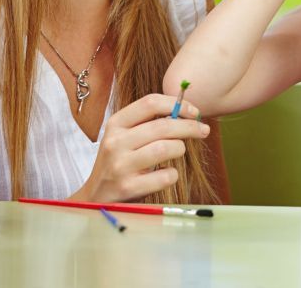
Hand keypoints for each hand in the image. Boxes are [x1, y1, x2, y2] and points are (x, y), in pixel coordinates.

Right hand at [75, 93, 209, 201]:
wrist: (96, 197)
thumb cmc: (120, 162)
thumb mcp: (125, 137)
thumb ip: (148, 123)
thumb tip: (185, 111)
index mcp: (116, 124)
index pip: (150, 102)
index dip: (177, 104)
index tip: (195, 111)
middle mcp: (115, 142)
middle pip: (163, 125)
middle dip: (190, 126)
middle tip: (203, 130)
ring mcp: (120, 165)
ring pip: (166, 148)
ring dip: (180, 149)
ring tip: (178, 152)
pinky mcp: (127, 187)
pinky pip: (165, 175)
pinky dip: (172, 174)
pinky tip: (166, 174)